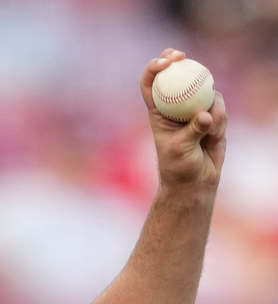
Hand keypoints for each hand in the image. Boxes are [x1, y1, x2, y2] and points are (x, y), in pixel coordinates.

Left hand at [140, 49, 226, 189]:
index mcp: (158, 112)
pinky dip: (220, 120)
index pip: (150, 84)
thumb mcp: (181, 149)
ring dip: (210, 106)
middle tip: (183, 56)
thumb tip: (205, 115)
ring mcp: (194, 109)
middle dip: (178, 61)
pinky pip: (219, 108)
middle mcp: (175, 106)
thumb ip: (194, 131)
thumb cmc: (179, 167)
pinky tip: (214, 136)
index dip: (154, 68)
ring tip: (208, 131)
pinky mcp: (212, 115)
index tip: (165, 61)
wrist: (195, 180)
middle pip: (176, 75)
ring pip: (205, 91)